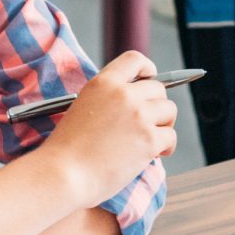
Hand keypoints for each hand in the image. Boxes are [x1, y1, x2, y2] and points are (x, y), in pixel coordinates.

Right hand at [41, 52, 177, 203]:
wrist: (64, 175)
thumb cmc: (68, 150)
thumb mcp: (82, 108)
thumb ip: (107, 99)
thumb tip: (135, 103)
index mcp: (103, 83)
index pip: (135, 59)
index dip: (147, 69)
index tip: (149, 79)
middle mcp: (124, 94)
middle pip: (158, 88)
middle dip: (157, 106)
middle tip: (148, 124)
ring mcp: (139, 115)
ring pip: (169, 111)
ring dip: (164, 125)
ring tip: (150, 141)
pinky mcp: (149, 139)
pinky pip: (171, 136)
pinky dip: (166, 147)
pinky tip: (155, 155)